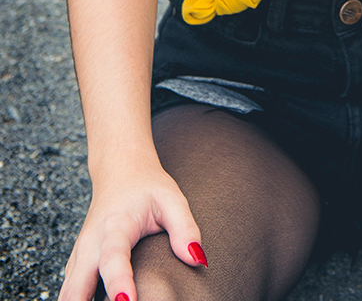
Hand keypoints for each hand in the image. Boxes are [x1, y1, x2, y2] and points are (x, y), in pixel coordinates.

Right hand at [58, 160, 205, 300]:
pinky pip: (70, 293)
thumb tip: (196, 259)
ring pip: (68, 293)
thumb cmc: (146, 186)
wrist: (119, 170)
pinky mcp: (77, 266)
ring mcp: (79, 257)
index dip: (118, 281)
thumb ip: (185, 227)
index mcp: (115, 226)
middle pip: (77, 286)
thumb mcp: (171, 198)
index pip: (113, 257)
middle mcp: (90, 245)